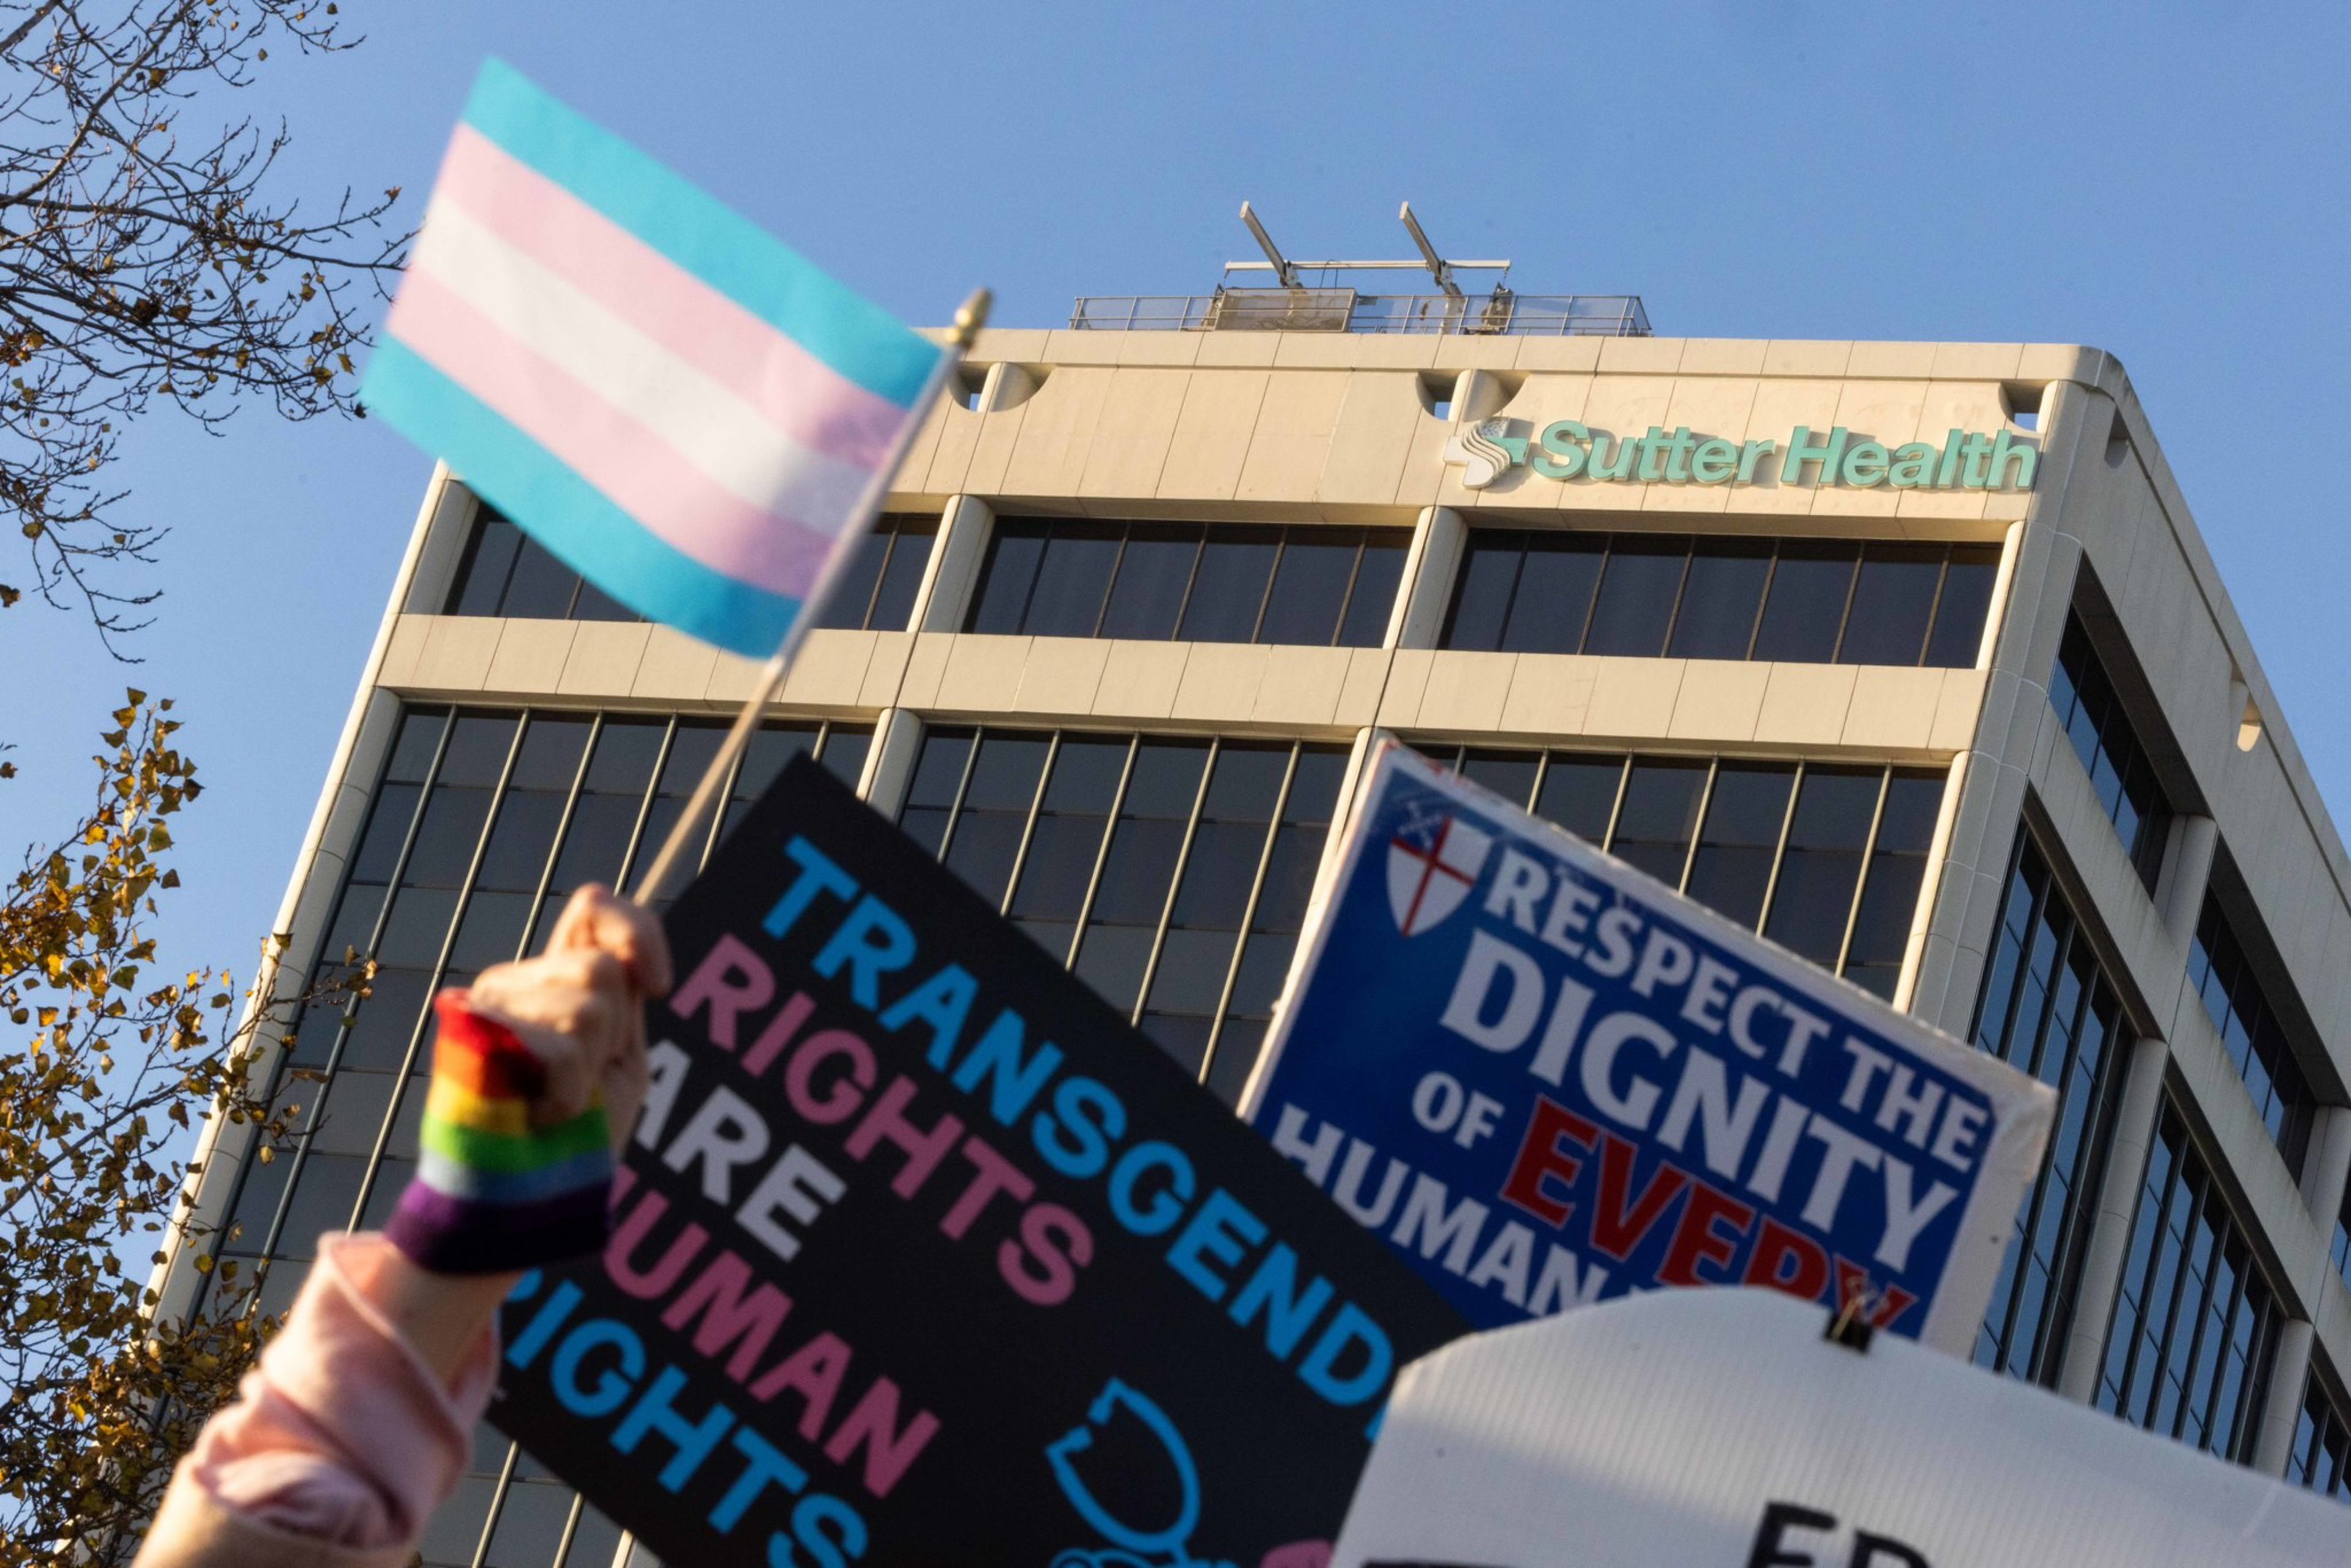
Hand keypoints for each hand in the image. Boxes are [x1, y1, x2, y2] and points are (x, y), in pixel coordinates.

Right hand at [461, 884, 671, 1153]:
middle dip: (612, 1035)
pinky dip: (568, 1090)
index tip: (659, 988)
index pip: (595, 905)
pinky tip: (543, 1113)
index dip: (639, 933)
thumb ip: (622, 999)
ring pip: (587, 1005)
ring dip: (589, 1067)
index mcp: (555, 978)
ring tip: (559, 1100)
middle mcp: (516, 980)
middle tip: (581, 1081)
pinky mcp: (470, 1035)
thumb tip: (633, 960)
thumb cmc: (577, 1138)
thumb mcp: (618, 1058)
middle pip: (602, 968)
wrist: (526, 1200)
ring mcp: (488, 1004)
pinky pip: (559, 1045)